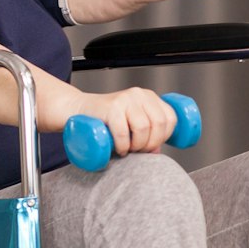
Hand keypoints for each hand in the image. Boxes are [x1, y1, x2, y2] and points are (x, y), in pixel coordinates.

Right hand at [55, 87, 178, 156]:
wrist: (77, 110)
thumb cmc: (105, 120)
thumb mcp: (131, 123)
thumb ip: (147, 135)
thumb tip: (157, 152)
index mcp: (149, 97)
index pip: (171, 118)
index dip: (165, 136)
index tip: (153, 146)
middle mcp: (139, 95)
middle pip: (159, 123)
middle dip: (151, 143)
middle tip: (138, 151)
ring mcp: (125, 99)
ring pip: (144, 128)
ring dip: (137, 146)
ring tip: (127, 149)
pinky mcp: (111, 107)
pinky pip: (123, 132)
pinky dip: (122, 146)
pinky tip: (118, 149)